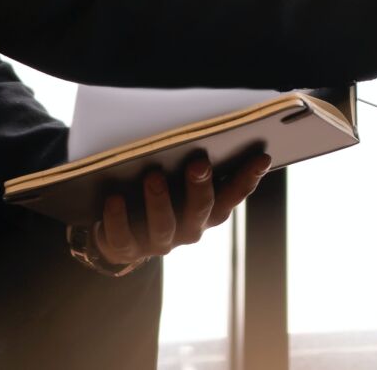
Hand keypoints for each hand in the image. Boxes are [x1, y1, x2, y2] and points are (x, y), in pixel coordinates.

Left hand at [83, 152, 268, 271]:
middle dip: (201, 186)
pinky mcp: (128, 248)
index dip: (249, 178)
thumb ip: (196, 160)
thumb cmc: (160, 194)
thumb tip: (205, 128)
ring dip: (159, 201)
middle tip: (198, 163)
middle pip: (201, 210)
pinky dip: (118, 219)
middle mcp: (189, 228)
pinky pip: (123, 238)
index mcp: (208, 209)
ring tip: (153, 177)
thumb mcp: (180, 177)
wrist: (123, 234)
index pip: (234, 194)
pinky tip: (114, 199)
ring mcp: (159, 241)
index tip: (262, 156)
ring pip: (164, 226)